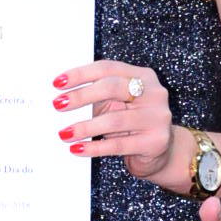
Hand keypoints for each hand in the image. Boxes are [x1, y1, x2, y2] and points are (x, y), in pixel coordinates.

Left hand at [53, 61, 175, 179]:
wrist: (162, 152)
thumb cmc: (133, 124)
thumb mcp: (117, 104)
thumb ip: (98, 94)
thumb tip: (63, 95)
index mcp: (143, 76)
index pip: (107, 68)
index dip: (80, 74)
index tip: (58, 83)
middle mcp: (154, 93)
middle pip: (112, 87)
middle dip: (81, 96)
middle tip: (58, 105)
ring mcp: (158, 117)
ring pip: (114, 120)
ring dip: (84, 127)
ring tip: (64, 133)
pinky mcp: (155, 142)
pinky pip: (118, 145)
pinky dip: (94, 148)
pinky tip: (77, 148)